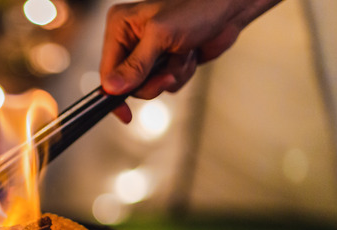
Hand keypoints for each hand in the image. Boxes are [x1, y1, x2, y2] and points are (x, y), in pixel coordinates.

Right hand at [100, 0, 281, 122]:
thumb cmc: (197, 8)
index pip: (107, 70)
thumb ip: (135, 64)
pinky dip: (181, 74)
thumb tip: (112, 88)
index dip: (115, 93)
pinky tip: (189, 55)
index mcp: (120, 26)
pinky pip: (166, 84)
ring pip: (149, 86)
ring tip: (184, 54)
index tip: (124, 113)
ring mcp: (149, 52)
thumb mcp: (161, 36)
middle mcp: (131, 39)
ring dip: (171, 75)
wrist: (228, 8)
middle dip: (152, 81)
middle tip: (168, 73)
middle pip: (128, 83)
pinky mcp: (166, 62)